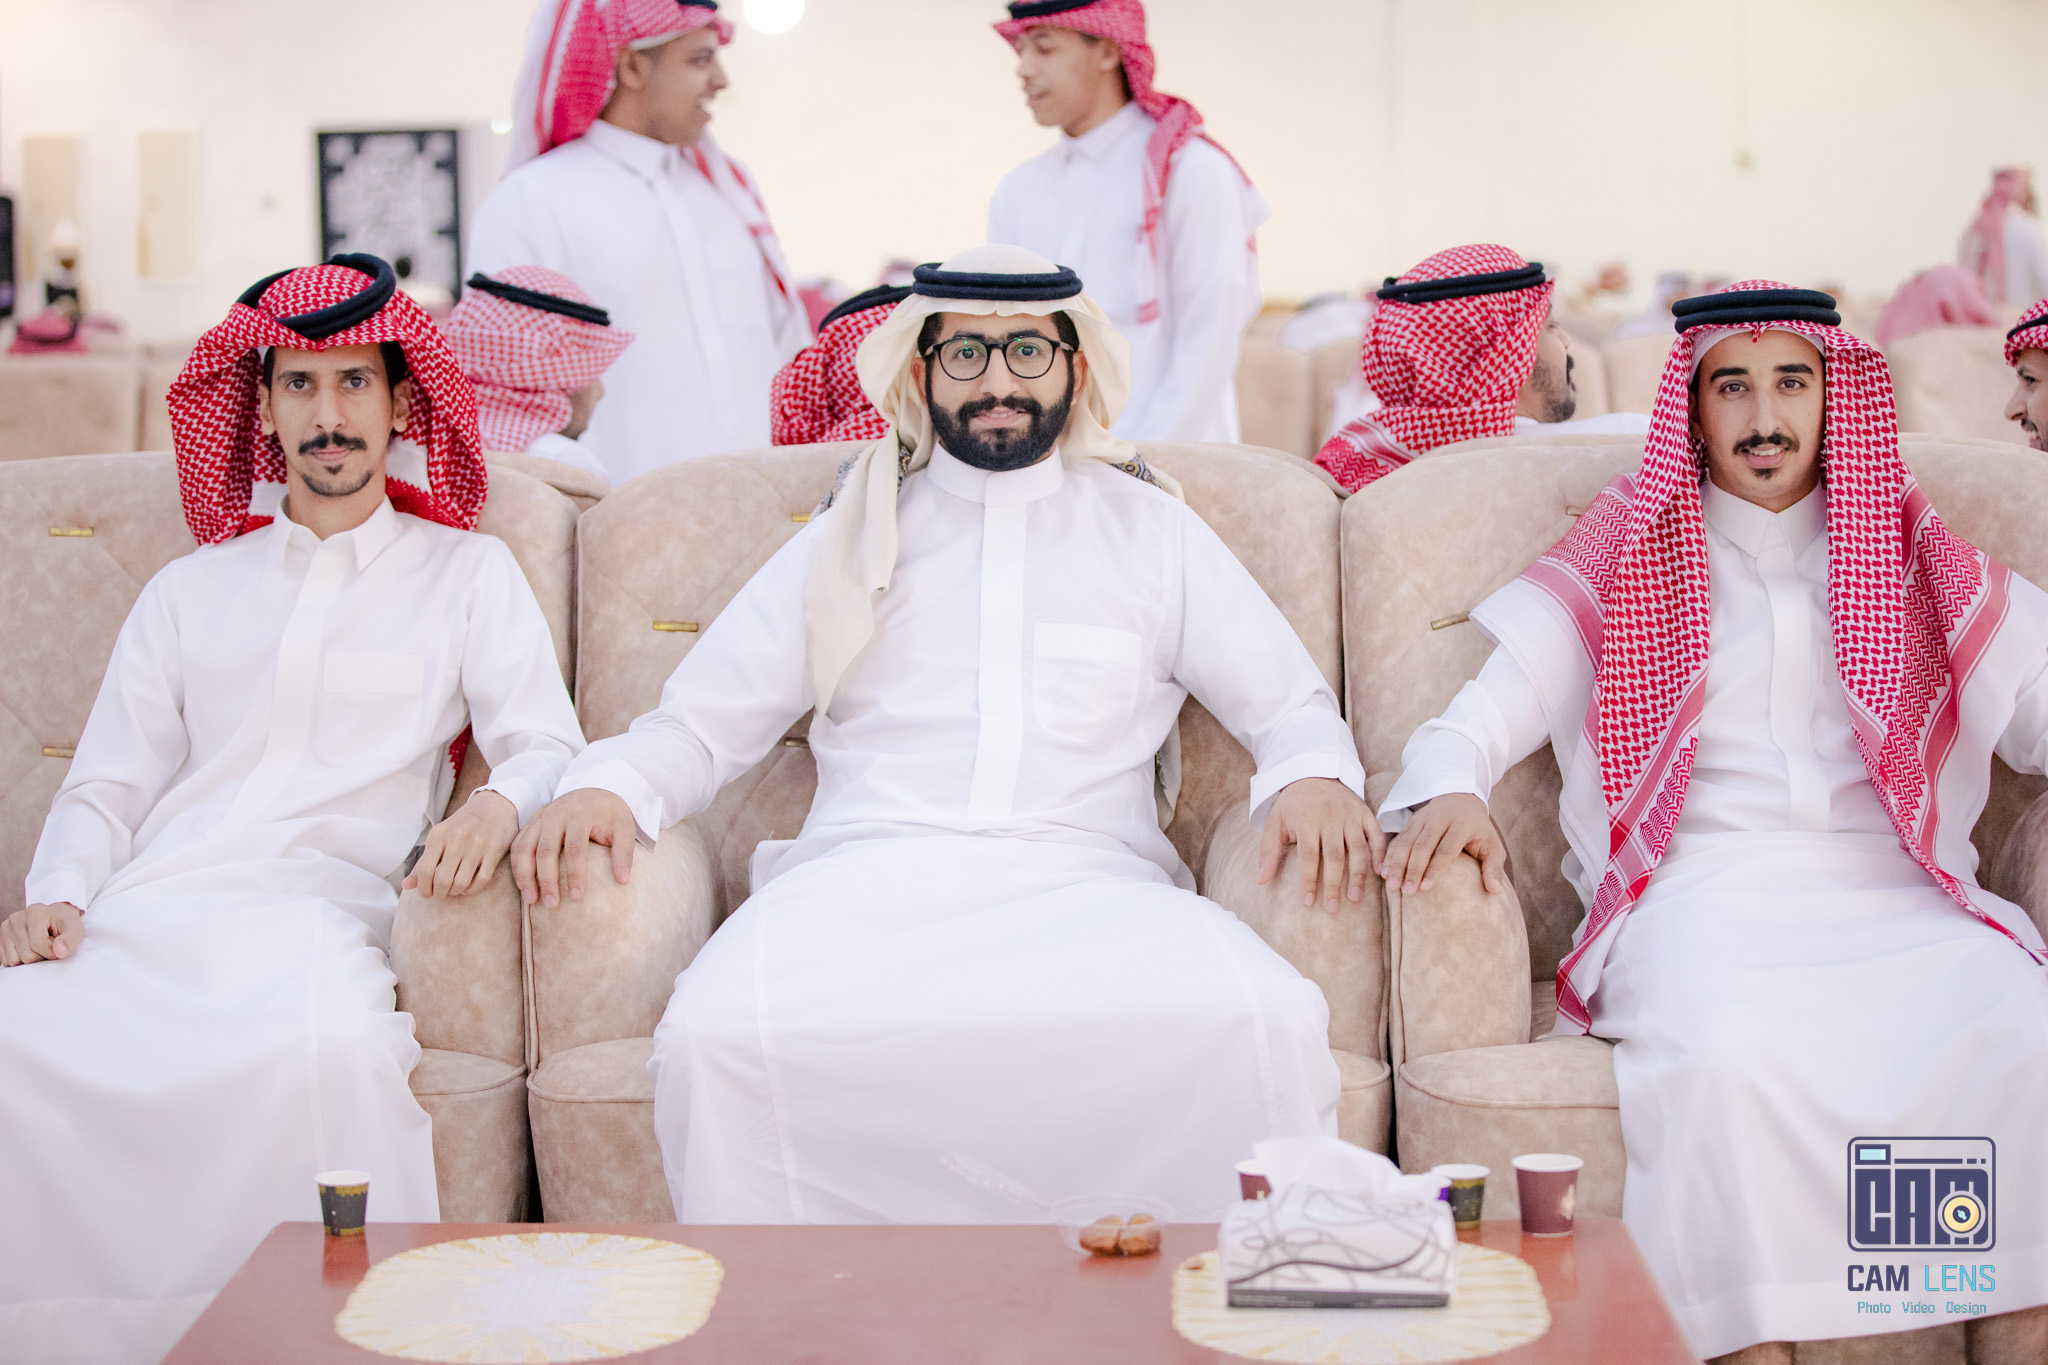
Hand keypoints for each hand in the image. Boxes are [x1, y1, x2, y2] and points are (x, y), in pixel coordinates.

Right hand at [0, 903, 83, 966]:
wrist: (54, 918)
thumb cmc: (65, 924)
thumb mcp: (75, 930)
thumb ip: (69, 940)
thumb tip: (60, 953)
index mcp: (35, 911)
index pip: (38, 944)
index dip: (51, 952)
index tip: (59, 948)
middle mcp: (16, 918)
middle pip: (26, 955)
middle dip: (41, 956)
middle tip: (48, 944)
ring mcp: (6, 928)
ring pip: (15, 960)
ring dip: (30, 959)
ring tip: (39, 946)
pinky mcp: (0, 938)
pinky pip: (6, 961)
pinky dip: (20, 960)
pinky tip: (29, 948)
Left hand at [404, 789, 519, 899]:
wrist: (492, 807)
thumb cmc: (461, 827)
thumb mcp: (439, 838)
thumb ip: (423, 862)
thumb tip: (405, 886)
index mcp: (439, 835)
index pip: (425, 871)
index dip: (424, 888)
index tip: (427, 894)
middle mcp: (457, 839)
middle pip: (443, 880)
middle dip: (440, 893)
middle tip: (441, 893)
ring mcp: (477, 845)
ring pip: (461, 883)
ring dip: (455, 892)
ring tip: (454, 889)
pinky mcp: (494, 851)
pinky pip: (481, 880)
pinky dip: (472, 889)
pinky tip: (468, 887)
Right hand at [509, 788, 637, 908]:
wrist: (593, 791)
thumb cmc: (609, 814)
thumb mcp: (624, 828)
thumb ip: (624, 853)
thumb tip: (623, 881)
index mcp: (579, 815)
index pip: (575, 849)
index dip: (575, 874)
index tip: (577, 897)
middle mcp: (555, 815)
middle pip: (545, 851)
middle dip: (547, 879)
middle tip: (551, 904)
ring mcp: (540, 819)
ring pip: (525, 848)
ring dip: (525, 875)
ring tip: (531, 900)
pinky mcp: (530, 823)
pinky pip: (517, 846)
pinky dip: (517, 866)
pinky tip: (523, 886)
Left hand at [1255, 777, 1386, 912]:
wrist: (1314, 773)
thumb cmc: (1292, 805)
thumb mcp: (1274, 823)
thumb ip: (1269, 851)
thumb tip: (1260, 881)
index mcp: (1307, 820)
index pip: (1309, 856)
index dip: (1308, 880)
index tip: (1308, 903)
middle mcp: (1331, 817)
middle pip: (1335, 856)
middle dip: (1334, 884)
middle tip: (1333, 909)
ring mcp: (1350, 815)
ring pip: (1358, 849)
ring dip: (1358, 875)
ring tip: (1355, 898)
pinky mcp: (1365, 813)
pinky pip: (1376, 835)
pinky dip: (1379, 854)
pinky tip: (1379, 874)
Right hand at [1377, 792, 1505, 896]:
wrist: (1460, 799)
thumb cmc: (1478, 830)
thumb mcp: (1493, 845)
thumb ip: (1494, 868)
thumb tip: (1495, 892)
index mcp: (1461, 825)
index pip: (1445, 849)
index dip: (1434, 869)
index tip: (1425, 887)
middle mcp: (1439, 819)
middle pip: (1422, 846)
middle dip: (1412, 869)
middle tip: (1406, 891)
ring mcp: (1422, 818)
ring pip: (1406, 842)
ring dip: (1396, 864)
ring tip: (1391, 885)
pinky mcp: (1411, 821)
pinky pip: (1397, 839)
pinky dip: (1389, 855)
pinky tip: (1383, 872)